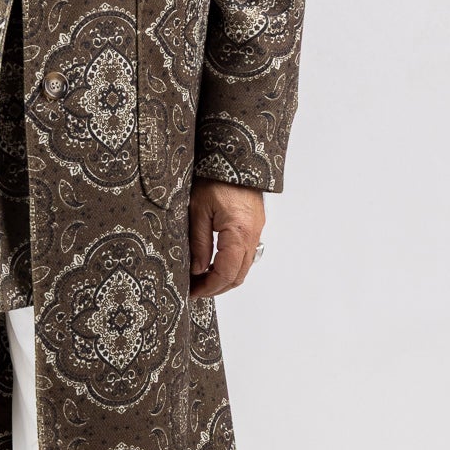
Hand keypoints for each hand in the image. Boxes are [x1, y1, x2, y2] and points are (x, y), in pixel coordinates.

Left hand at [188, 179, 264, 297]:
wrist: (234, 157)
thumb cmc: (215, 178)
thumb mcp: (197, 210)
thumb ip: (198, 243)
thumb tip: (198, 270)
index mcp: (239, 233)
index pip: (226, 273)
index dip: (209, 287)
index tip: (192, 292)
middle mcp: (253, 235)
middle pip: (238, 275)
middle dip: (216, 287)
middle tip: (195, 290)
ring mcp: (256, 231)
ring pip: (244, 267)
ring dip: (224, 277)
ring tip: (201, 278)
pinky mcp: (254, 225)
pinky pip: (246, 254)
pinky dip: (231, 265)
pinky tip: (213, 263)